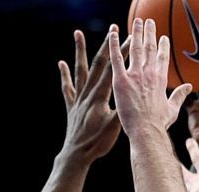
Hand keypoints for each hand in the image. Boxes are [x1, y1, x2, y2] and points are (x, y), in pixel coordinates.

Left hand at [60, 27, 127, 162]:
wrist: (76, 155)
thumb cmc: (97, 143)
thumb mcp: (115, 128)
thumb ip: (124, 111)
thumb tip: (136, 97)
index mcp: (100, 97)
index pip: (113, 70)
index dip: (121, 53)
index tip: (129, 38)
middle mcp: (87, 94)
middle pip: (97, 64)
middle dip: (107, 45)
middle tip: (113, 28)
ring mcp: (78, 99)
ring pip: (80, 70)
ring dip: (79, 51)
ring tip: (77, 33)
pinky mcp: (72, 106)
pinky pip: (67, 87)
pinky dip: (65, 74)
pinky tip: (62, 63)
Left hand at [107, 18, 192, 133]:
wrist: (146, 131)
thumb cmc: (159, 124)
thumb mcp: (172, 109)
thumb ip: (180, 95)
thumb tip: (189, 86)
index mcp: (161, 79)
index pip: (162, 57)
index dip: (162, 46)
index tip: (162, 37)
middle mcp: (149, 73)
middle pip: (149, 47)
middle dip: (149, 32)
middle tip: (148, 21)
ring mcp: (135, 75)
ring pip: (134, 48)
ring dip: (135, 32)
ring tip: (136, 21)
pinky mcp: (121, 80)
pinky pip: (116, 58)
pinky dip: (114, 44)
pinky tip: (112, 33)